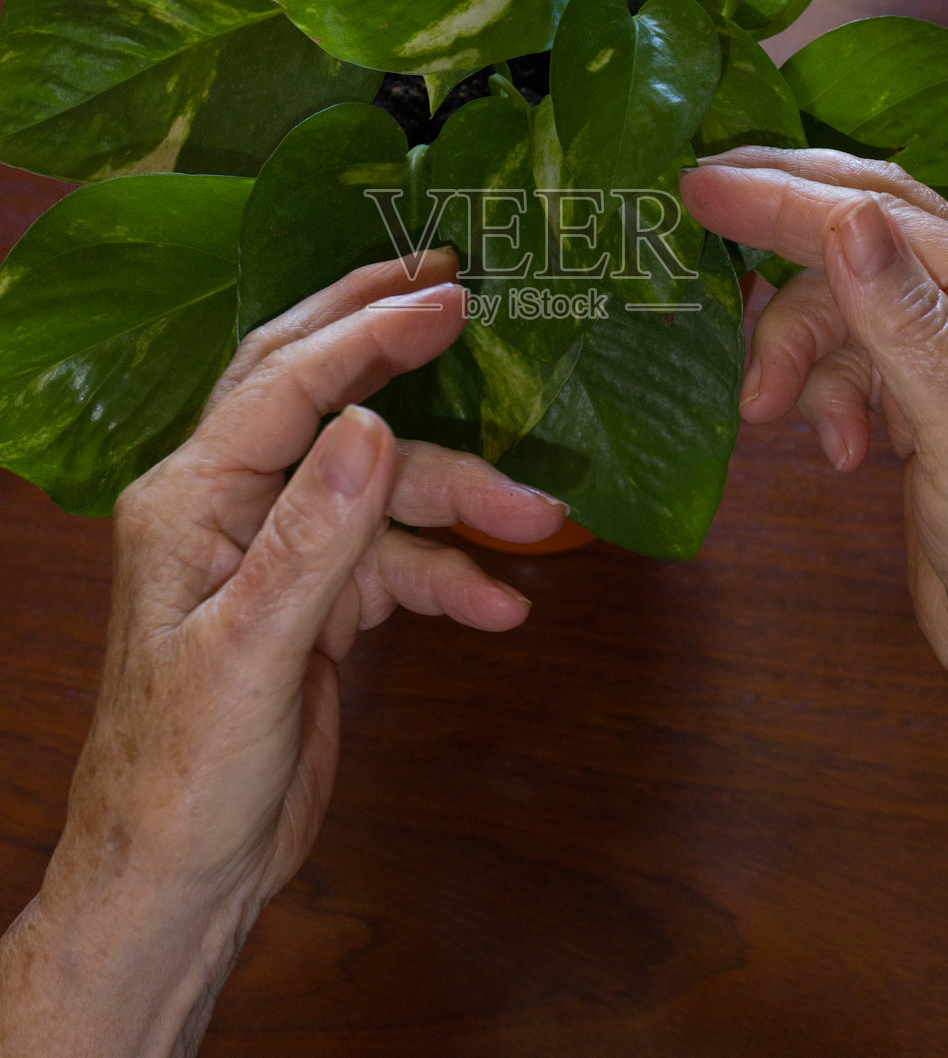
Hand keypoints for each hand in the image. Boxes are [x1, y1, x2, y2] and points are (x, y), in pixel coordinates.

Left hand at [0, 248, 563, 1056]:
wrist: (180, 882)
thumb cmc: (183, 775)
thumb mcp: (247, 657)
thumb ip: (312, 540)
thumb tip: (371, 428)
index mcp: (192, 498)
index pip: (287, 385)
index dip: (370, 335)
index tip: (450, 299)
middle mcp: (234, 506)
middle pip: (320, 399)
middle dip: (390, 346)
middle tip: (462, 294)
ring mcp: (281, 551)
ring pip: (383, 494)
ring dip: (460, 504)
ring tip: (539, 523)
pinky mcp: (319, 601)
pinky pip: (396, 562)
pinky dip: (449, 576)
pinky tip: (498, 605)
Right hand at [680, 147, 947, 702]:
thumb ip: (902, 320)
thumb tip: (846, 221)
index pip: (883, 215)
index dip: (785, 197)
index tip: (699, 186)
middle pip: (859, 245)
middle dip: (784, 267)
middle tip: (706, 263)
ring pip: (842, 312)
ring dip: (800, 358)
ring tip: (773, 416)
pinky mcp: (924, 402)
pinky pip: (850, 365)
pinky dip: (824, 398)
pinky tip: (839, 452)